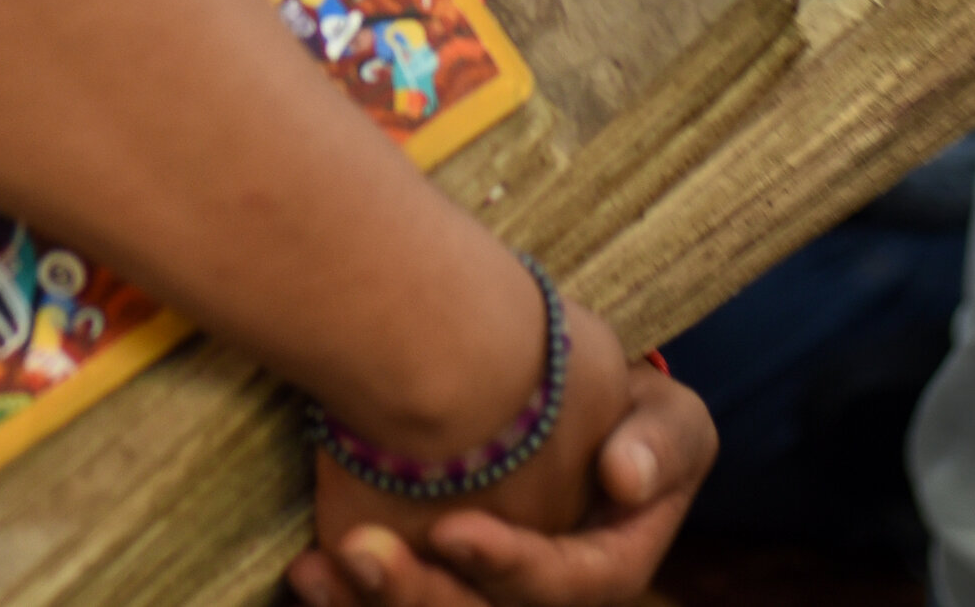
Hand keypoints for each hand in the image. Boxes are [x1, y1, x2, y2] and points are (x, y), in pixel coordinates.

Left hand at [289, 337, 713, 603]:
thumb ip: (661, 445)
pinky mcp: (429, 566)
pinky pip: (384, 598)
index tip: (454, 530)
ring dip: (370, 601)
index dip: (511, 566)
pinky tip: (305, 571)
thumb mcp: (669, 420)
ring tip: (319, 570)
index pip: (562, 584)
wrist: (564, 389)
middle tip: (366, 556)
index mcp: (599, 566)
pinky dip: (344, 591)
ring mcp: (477, 584)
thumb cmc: (626, 408)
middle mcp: (531, 588)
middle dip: (421, 594)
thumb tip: (625, 477)